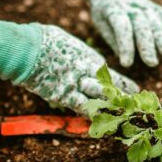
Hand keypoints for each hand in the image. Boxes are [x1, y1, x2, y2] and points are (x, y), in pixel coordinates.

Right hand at [19, 24, 138, 112]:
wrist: (27, 48)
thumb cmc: (43, 39)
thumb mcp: (66, 42)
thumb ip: (76, 54)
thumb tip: (78, 57)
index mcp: (89, 57)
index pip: (110, 74)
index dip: (122, 83)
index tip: (134, 89)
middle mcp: (87, 71)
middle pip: (110, 88)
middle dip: (122, 98)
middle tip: (134, 107)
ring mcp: (76, 84)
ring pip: (100, 99)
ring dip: (111, 108)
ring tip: (122, 117)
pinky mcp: (63, 95)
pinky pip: (81, 108)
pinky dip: (90, 115)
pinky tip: (99, 122)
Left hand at [87, 0, 161, 66]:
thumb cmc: (103, 9)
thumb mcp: (99, 21)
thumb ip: (112, 38)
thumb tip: (124, 56)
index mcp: (114, 11)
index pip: (122, 28)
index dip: (125, 46)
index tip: (127, 63)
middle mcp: (131, 7)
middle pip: (142, 27)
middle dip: (147, 45)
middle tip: (151, 63)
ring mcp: (144, 6)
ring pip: (155, 22)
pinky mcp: (153, 7)